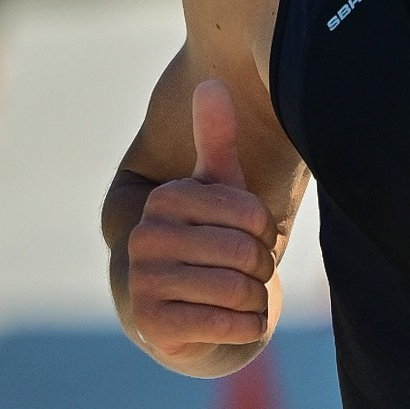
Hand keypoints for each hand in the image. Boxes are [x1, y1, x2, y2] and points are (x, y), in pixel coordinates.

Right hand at [125, 79, 278, 366]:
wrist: (189, 321)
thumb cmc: (211, 247)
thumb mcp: (219, 194)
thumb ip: (216, 141)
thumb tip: (212, 81)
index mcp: (163, 202)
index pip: (248, 212)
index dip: (265, 232)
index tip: (254, 240)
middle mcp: (144, 239)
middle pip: (243, 252)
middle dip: (261, 269)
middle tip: (252, 275)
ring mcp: (144, 284)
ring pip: (236, 289)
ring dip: (255, 300)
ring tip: (245, 298)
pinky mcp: (154, 327)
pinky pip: (227, 324)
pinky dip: (248, 327)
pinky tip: (236, 322)